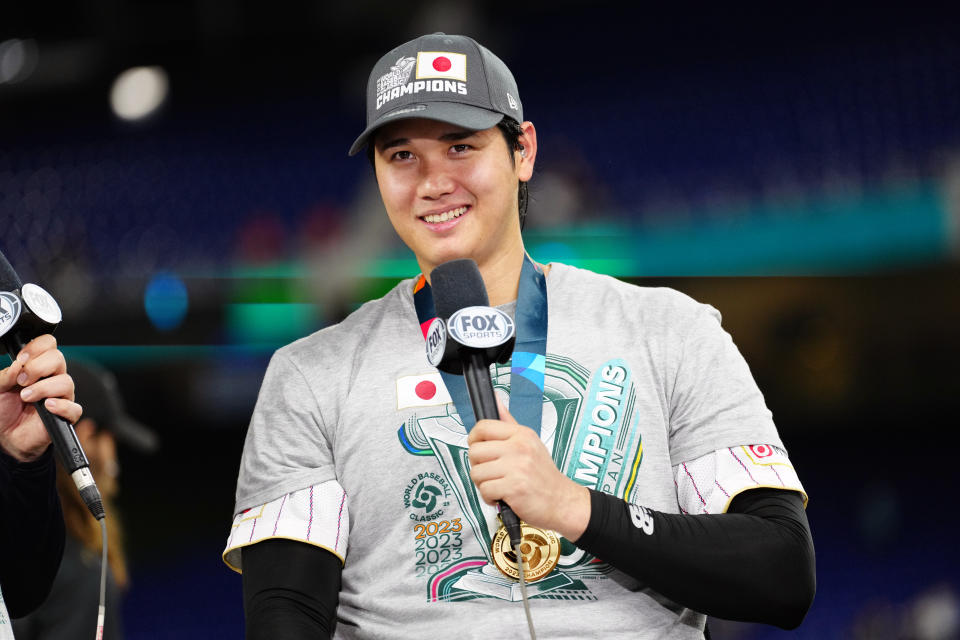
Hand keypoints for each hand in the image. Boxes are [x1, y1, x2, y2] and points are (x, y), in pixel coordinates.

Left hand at [0, 335, 81, 462]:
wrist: (6, 436)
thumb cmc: (4, 410)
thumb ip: (5, 375)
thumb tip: (18, 366)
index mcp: (38, 367)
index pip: (48, 345)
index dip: (36, 348)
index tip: (21, 359)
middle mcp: (52, 378)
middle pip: (58, 358)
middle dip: (37, 367)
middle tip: (21, 381)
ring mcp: (61, 396)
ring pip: (66, 382)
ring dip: (43, 388)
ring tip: (26, 397)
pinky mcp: (66, 415)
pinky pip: (74, 408)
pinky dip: (61, 406)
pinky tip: (46, 407)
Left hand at [468, 398, 590, 540]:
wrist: (562, 501)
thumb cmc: (543, 475)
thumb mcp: (530, 442)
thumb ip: (509, 422)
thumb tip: (495, 399)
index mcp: (521, 434)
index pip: (483, 427)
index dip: (474, 440)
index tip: (480, 450)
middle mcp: (519, 447)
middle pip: (475, 451)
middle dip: (478, 466)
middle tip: (491, 473)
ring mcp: (517, 467)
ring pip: (476, 473)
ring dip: (483, 484)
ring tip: (498, 485)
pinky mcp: (514, 487)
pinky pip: (485, 491)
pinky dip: (490, 498)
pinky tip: (502, 497)